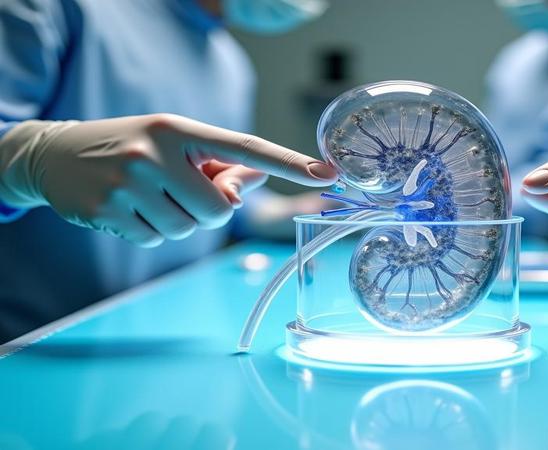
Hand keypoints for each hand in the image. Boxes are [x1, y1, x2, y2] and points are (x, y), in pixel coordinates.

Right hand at [0, 114, 336, 246]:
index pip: (245, 147)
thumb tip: (260, 175)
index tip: (329, 173)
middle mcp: (155, 152)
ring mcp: (128, 182)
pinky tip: (128, 208)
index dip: (290, 163)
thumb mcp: (173, 143)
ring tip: (148, 195)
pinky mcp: (107, 210)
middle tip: (181, 191)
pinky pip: (157, 241)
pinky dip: (151, 231)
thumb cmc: (129, 145)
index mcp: (178, 129)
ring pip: (188, 230)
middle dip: (208, 209)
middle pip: (218, 210)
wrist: (54, 153)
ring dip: (177, 221)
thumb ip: (217, 162)